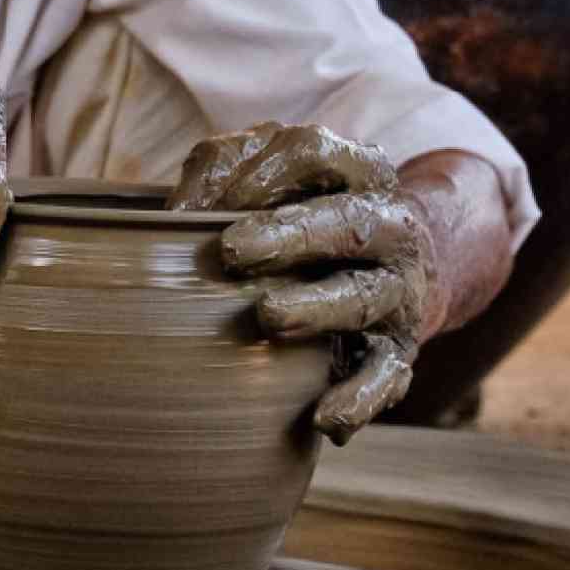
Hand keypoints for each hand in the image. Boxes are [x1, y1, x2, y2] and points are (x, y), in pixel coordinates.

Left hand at [170, 124, 506, 444]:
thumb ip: (222, 177)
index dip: (261, 172)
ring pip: (365, 297)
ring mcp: (398, 290)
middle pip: (347, 221)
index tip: (205, 204)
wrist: (401, 267)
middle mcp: (389, 225)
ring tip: (269, 316)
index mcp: (357, 170)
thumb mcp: (272, 180)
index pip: (314, 152)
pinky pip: (386, 377)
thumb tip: (167, 218)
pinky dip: (358, 397)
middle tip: (232, 250)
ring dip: (317, 307)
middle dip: (291, 233)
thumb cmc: (308, 216)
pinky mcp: (400, 350)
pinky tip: (323, 416)